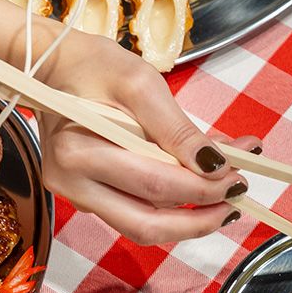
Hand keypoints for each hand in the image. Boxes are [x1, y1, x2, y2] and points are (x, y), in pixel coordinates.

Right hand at [32, 31, 259, 245]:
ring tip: (226, 200)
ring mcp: (76, 194)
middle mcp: (71, 183)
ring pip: (141, 227)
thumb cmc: (93, 65)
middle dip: (200, 218)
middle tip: (238, 199)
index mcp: (78, 152)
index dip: (204, 187)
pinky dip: (170, 208)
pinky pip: (133, 213)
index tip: (241, 174)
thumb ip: (178, 129)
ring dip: (188, 219)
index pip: (154, 186)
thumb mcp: (142, 84)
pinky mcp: (86, 195)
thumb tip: (215, 166)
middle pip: (147, 223)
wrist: (51, 66)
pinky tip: (197, 191)